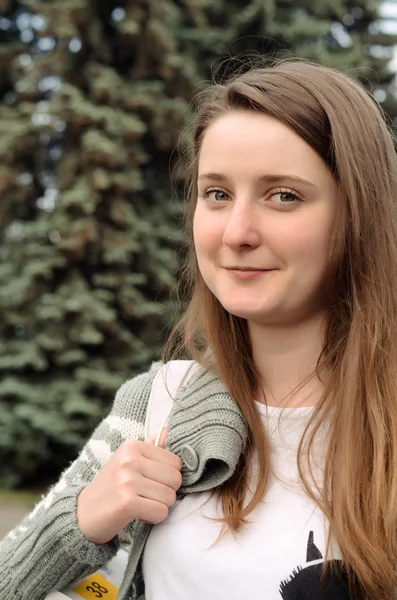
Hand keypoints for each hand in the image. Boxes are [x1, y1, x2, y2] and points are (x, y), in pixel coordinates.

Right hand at [77, 429, 181, 543]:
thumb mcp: (128, 461)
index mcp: (132, 446)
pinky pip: (161, 513)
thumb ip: (151, 448)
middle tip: (145, 495)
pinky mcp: (127, 503)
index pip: (175, 462)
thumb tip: (170, 430)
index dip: (168, 477)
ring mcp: (127, 481)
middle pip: (175, 479)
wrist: (83, 513)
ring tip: (139, 503)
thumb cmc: (113, 486)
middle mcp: (130, 460)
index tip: (149, 481)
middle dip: (166, 492)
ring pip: (170, 497)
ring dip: (159, 506)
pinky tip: (137, 514)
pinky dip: (153, 518)